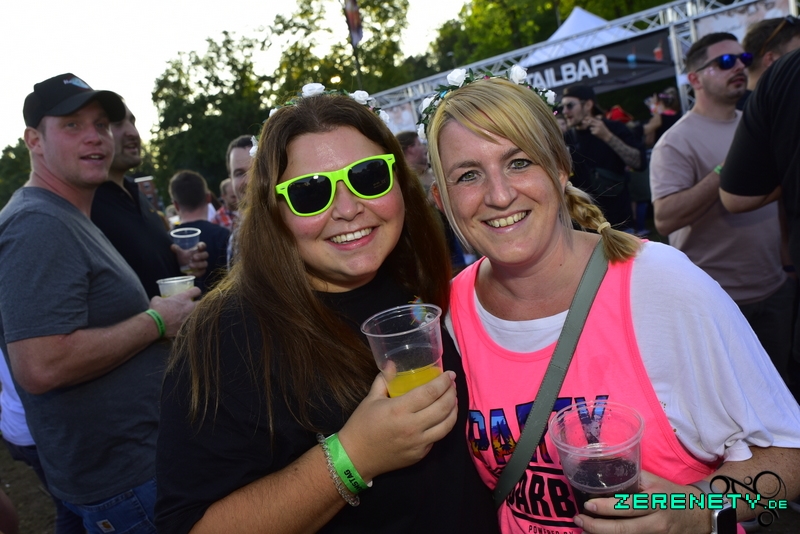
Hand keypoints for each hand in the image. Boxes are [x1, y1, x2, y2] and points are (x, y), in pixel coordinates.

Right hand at [148, 288, 200, 337]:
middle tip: (193, 305)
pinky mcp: (187, 327)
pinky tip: (184, 324)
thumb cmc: (156, 310)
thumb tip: (160, 299)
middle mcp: (189, 307)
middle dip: (198, 304)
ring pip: (198, 314)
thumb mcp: (157, 300)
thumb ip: (161, 298)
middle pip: (201, 303)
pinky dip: (188, 324)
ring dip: (194, 314)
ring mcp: (189, 317)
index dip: (196, 291)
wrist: (156, 325)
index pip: (196, 291)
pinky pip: (191, 324)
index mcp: (183, 297)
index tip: (195, 293)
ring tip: (188, 315)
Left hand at [171, 242, 208, 276]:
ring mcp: (202, 263)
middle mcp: (202, 256)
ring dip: (198, 265)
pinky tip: (190, 274)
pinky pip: (202, 272)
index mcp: (198, 249)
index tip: (199, 247)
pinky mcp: (201, 271)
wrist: (182, 266)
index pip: (203, 246)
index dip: (202, 246)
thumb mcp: (179, 252)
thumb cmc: (183, 256)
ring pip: (205, 264)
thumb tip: (172, 246)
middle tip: (193, 258)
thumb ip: (177, 249)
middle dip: (200, 256)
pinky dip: (196, 274)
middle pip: (205, 254)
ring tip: (190, 266)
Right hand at [338, 371, 457, 481]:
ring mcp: (418, 443)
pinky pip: (437, 438)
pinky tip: (442, 417)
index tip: (450, 374)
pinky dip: (443, 425)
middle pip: (443, 408)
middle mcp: (412, 427)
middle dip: (452, 393)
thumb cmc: (362, 425)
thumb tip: (392, 363)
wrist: (355, 457)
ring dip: (454, 410)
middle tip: (452, 385)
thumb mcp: (371, 399)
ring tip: (453, 400)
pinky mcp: (420, 455)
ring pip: (446, 425)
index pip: (430, 393)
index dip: (443, 382)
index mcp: (399, 410)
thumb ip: (384, 379)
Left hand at [573, 470, 710, 533]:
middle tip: (579, 520)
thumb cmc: (672, 495)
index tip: (588, 505)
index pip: (628, 506)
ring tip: (585, 529)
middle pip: (624, 530)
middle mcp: (656, 523)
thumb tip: (603, 467)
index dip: (607, 508)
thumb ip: (631, 477)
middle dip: (597, 527)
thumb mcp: (654, 482)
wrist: (699, 516)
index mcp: (655, 502)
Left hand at [582, 117, 611, 141]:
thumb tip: (590, 120)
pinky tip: (597, 133)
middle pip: (590, 123)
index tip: (585, 117)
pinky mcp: (596, 132)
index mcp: (600, 122)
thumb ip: (596, 122)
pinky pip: (592, 132)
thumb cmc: (603, 130)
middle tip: (582, 121)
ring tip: (597, 131)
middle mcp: (598, 125)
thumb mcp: (601, 124)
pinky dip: (593, 133)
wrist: (607, 135)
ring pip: (591, 128)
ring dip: (592, 130)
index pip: (593, 119)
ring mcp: (597, 128)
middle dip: (586, 122)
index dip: (588, 118)